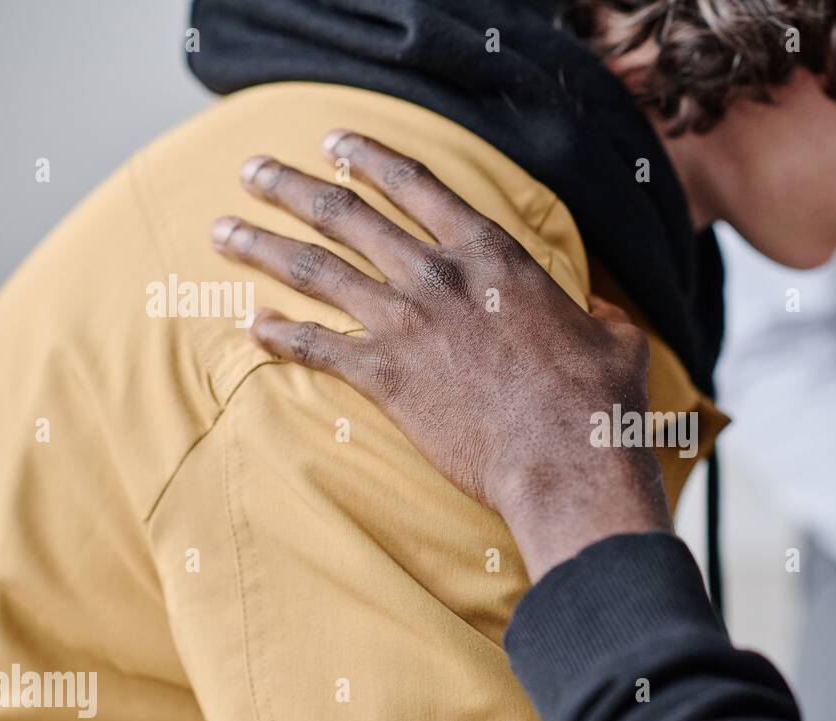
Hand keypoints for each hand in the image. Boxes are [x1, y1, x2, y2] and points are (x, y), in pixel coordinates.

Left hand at [210, 130, 669, 579]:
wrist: (566, 462)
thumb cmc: (597, 403)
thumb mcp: (615, 341)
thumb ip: (597, 315)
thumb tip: (597, 310)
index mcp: (492, 255)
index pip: (416, 186)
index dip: (369, 158)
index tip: (334, 143)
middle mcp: (437, 275)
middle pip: (345, 214)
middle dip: (290, 187)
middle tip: (253, 171)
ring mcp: (406, 324)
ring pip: (314, 269)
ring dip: (261, 244)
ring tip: (220, 229)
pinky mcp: (385, 378)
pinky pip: (314, 346)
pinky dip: (278, 333)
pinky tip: (250, 324)